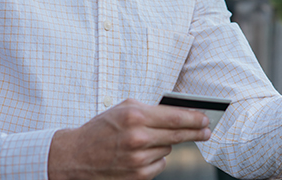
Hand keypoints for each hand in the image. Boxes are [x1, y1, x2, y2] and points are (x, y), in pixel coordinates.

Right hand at [48, 98, 210, 179]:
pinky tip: (140, 154)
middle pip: (178, 135)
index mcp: (135, 116)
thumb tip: (180, 112)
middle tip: (206, 130)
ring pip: (168, 149)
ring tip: (147, 141)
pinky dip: (155, 158)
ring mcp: (138, 160)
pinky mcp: (138, 176)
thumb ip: (150, 109)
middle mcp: (138, 138)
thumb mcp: (123, 109)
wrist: (75, 157)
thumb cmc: (101, 129)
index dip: (194, 118)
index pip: (175, 117)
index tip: (206, 118)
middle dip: (195, 132)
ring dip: (164, 144)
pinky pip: (159, 164)